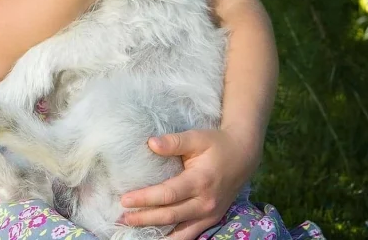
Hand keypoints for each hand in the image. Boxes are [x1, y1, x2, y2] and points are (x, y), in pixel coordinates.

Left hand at [119, 128, 260, 239]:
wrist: (244, 155)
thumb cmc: (216, 144)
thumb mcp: (197, 137)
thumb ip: (174, 141)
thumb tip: (151, 143)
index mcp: (200, 181)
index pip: (168, 194)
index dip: (145, 198)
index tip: (125, 200)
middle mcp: (206, 202)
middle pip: (170, 216)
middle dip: (145, 218)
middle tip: (123, 218)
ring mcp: (210, 214)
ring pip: (181, 232)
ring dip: (158, 234)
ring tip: (135, 232)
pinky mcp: (212, 219)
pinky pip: (190, 234)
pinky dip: (174, 238)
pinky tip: (157, 236)